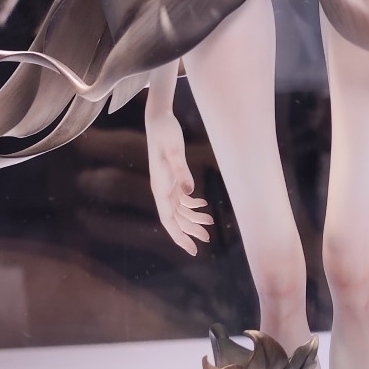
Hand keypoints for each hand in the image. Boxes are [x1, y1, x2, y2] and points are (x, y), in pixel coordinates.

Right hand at [146, 106, 212, 254]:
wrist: (158, 119)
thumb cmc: (166, 133)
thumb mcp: (175, 151)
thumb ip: (182, 171)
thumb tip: (189, 192)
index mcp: (160, 187)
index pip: (169, 220)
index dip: (180, 236)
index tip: (193, 250)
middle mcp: (161, 189)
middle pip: (175, 218)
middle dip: (189, 231)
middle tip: (207, 240)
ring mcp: (166, 183)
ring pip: (179, 209)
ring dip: (193, 218)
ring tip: (210, 223)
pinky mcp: (171, 176)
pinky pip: (181, 197)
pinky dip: (192, 204)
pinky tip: (203, 205)